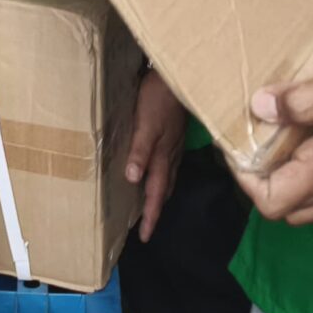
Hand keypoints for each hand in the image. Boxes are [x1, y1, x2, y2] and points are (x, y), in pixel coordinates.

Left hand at [126, 71, 188, 240]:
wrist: (179, 75)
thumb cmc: (159, 98)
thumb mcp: (146, 124)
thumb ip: (140, 150)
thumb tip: (133, 179)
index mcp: (163, 157)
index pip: (155, 194)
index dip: (150, 216)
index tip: (145, 237)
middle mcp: (171, 156)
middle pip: (163, 189)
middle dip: (155, 209)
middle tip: (147, 227)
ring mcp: (175, 145)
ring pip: (168, 177)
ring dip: (159, 193)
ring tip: (152, 205)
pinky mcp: (175, 135)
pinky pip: (170, 163)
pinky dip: (163, 175)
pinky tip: (159, 170)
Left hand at [231, 55, 312, 229]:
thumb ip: (305, 99)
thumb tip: (261, 108)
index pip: (271, 199)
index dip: (244, 179)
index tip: (239, 146)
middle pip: (286, 210)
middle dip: (262, 183)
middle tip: (257, 146)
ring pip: (310, 213)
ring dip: (288, 189)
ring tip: (283, 152)